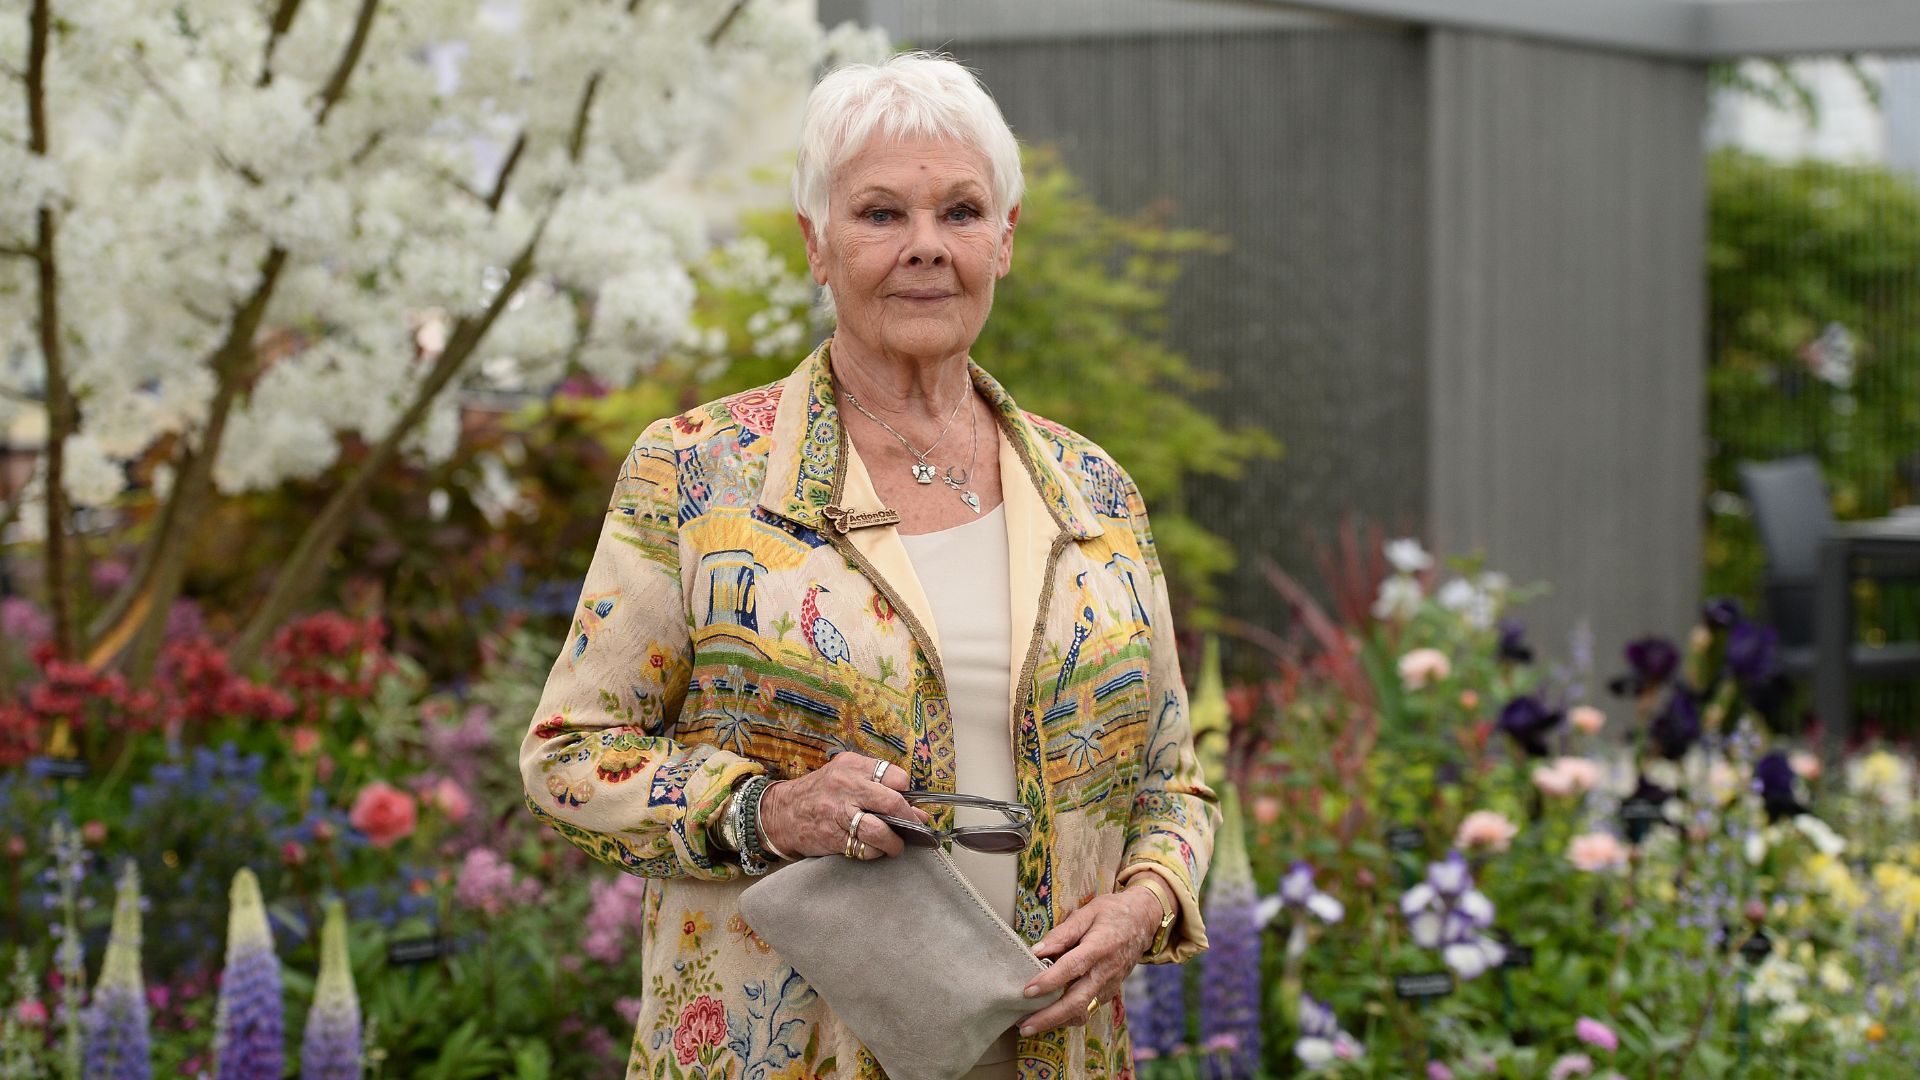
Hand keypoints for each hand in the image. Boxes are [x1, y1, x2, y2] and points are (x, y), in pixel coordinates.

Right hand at [758, 752, 930, 858]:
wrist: (783, 811)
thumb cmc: (822, 790)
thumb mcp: (845, 771)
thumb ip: (878, 781)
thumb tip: (917, 809)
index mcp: (853, 767)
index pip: (896, 776)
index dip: (907, 792)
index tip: (908, 802)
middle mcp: (847, 788)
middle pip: (892, 804)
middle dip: (909, 820)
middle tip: (914, 827)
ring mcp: (839, 814)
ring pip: (880, 832)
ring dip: (895, 843)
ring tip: (896, 845)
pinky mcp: (833, 837)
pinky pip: (864, 849)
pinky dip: (875, 852)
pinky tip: (874, 849)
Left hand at [1015, 886, 1162, 1035]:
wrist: (1144, 921)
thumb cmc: (1113, 912)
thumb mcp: (1087, 912)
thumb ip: (1062, 933)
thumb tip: (1036, 951)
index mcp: (1100, 947)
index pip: (1073, 968)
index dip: (1049, 981)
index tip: (1027, 991)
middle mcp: (1105, 971)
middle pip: (1077, 1002)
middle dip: (1049, 1017)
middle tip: (1025, 1026)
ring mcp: (1109, 986)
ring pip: (1082, 1012)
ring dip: (1056, 1022)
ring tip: (1030, 1025)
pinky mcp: (1109, 993)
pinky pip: (1087, 1010)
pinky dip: (1067, 1017)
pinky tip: (1048, 1015)